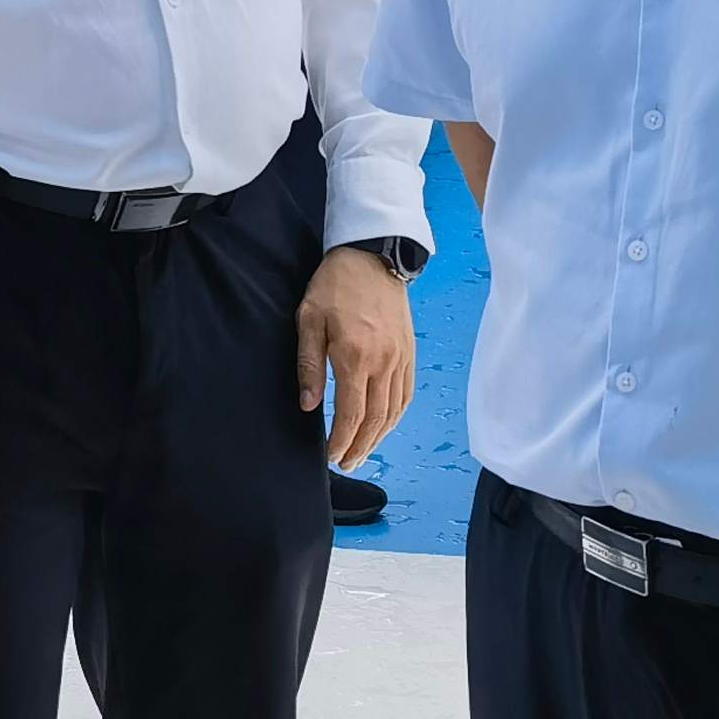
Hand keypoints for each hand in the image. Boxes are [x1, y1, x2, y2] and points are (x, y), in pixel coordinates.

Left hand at [299, 247, 415, 467]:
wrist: (372, 255)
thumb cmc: (334, 285)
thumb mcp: (309, 320)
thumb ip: (309, 366)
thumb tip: (309, 405)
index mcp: (356, 357)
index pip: (352, 414)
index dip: (342, 441)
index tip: (332, 456)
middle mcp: (384, 362)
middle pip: (376, 419)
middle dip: (361, 447)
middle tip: (347, 464)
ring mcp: (401, 357)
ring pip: (394, 410)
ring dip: (379, 437)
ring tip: (364, 452)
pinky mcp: (409, 351)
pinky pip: (406, 393)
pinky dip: (396, 416)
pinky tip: (384, 425)